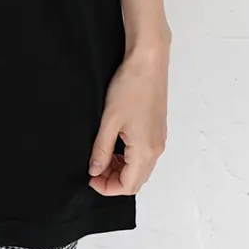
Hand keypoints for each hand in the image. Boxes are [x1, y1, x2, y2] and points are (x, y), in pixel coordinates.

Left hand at [87, 43, 168, 196]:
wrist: (148, 61)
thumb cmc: (131, 87)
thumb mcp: (109, 120)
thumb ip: (101, 149)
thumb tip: (95, 170)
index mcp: (145, 151)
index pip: (128, 186)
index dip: (107, 187)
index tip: (89, 177)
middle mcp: (156, 149)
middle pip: (136, 180)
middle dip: (114, 179)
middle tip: (93, 168)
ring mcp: (159, 139)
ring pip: (140, 167)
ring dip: (121, 168)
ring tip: (101, 156)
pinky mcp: (157, 128)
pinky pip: (144, 154)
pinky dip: (128, 157)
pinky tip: (114, 144)